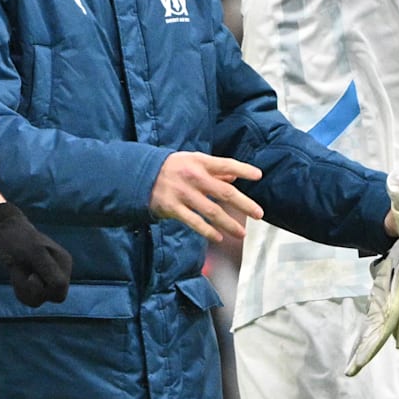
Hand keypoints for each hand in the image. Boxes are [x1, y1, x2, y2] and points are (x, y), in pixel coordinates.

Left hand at [0, 202, 73, 304]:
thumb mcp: (34, 252)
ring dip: (23, 289)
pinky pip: (31, 299)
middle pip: (53, 297)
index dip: (43, 287)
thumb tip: (59, 286)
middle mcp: (60, 273)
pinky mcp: (37, 285)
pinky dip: (20, 290)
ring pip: (38, 300)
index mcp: (63, 263)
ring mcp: (48, 280)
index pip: (60, 289)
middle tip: (22, 272)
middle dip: (33, 289)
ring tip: (17, 271)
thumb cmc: (20, 240)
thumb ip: (48, 269)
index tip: (31, 275)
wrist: (6, 235)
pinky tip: (16, 275)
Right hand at [149, 153, 263, 242]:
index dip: (243, 169)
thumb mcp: (192, 162)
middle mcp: (193, 177)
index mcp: (199, 162)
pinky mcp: (173, 208)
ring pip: (212, 212)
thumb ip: (214, 170)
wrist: (140, 175)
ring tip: (242, 233)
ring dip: (229, 224)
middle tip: (259, 214)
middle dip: (244, 204)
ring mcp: (183, 194)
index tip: (258, 175)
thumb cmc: (172, 168)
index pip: (226, 164)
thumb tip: (235, 177)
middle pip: (225, 192)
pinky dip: (207, 231)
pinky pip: (194, 222)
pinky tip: (218, 237)